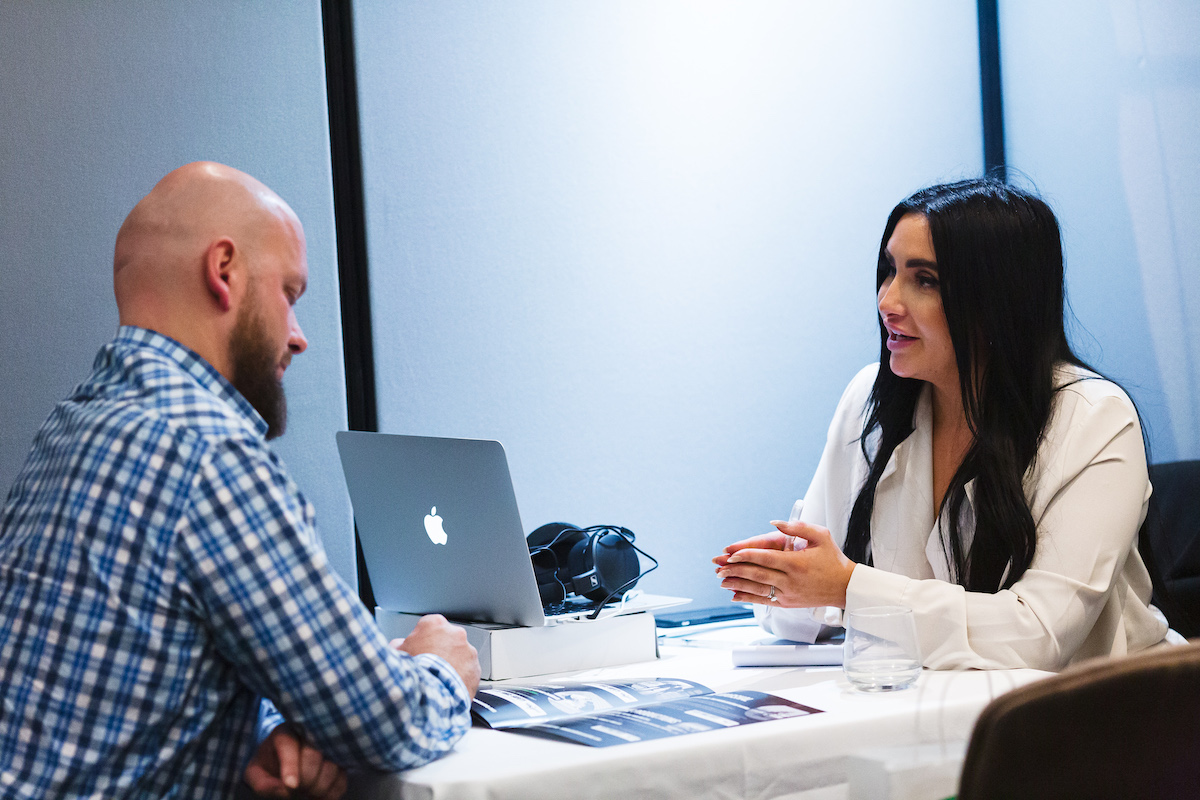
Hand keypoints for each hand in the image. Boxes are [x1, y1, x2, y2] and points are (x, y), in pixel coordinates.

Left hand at [243, 723, 346, 798]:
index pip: (288, 743)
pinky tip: (321, 795)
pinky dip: (332, 792)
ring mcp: (329, 744)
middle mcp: (309, 733)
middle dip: (306, 780)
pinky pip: (343, 778)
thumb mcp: (256, 772)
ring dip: (319, 788)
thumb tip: (284, 789)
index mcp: (284, 733)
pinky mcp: (342, 757)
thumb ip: (261, 782)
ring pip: (331, 767)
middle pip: (313, 756)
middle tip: (298, 790)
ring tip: (308, 794)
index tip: (292, 785)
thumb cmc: (269, 766)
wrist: (285, 760)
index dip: (291, 765)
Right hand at [390, 614, 480, 696]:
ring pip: (460, 655)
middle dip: (440, 649)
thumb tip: (400, 644)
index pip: (430, 626)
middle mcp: (455, 633)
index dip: (423, 639)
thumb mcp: (397, 653)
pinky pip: (468, 671)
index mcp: (435, 624)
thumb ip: (400, 643)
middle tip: (429, 664)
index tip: (420, 649)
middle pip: (447, 639)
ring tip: (439, 678)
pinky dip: (461, 677)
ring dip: (452, 663)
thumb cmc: (413, 671)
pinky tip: (448, 686)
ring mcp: (468, 650)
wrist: (428, 694)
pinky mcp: (475, 668)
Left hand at [715, 520, 854, 608]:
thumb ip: (797, 528)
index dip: (746, 555)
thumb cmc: (833, 559)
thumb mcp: (821, 536)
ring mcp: (789, 593)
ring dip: (738, 585)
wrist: (845, 587)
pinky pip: (765, 600)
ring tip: (721, 580)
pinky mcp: (788, 603)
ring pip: (758, 589)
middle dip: (736, 570)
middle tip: (718, 567)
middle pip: (758, 574)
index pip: (766, 558)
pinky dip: (748, 598)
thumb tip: (774, 523)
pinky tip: (734, 595)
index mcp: (797, 562)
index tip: (730, 554)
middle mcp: (791, 580)